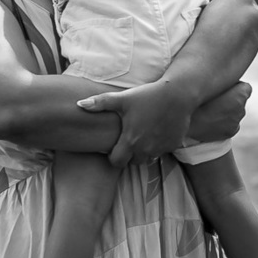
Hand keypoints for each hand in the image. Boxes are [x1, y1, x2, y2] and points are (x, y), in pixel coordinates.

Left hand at [78, 78, 197, 167]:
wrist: (177, 95)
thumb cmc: (147, 96)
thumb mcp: (123, 98)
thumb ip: (100, 103)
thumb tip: (79, 104)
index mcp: (130, 141)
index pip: (116, 163)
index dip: (113, 157)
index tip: (114, 147)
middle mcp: (146, 149)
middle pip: (133, 161)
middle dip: (130, 154)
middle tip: (129, 138)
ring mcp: (160, 149)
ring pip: (149, 157)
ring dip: (145, 150)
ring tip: (144, 134)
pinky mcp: (173, 145)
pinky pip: (162, 150)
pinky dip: (159, 144)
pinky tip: (158, 130)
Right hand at [187, 80, 250, 145]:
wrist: (182, 121)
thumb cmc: (193, 98)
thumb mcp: (206, 82)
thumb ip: (222, 80)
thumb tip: (224, 77)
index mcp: (240, 95)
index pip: (244, 87)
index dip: (233, 87)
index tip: (222, 89)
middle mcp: (241, 109)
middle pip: (239, 100)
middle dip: (230, 99)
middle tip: (214, 100)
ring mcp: (236, 122)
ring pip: (234, 112)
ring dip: (226, 111)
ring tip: (209, 111)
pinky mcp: (231, 131)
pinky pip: (230, 124)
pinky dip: (223, 123)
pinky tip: (211, 121)